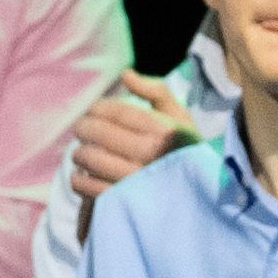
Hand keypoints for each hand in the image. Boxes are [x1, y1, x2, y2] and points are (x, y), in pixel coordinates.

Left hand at [60, 68, 193, 204]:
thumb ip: (156, 91)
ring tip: (81, 153)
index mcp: (165, 130)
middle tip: (80, 129)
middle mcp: (152, 154)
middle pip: (99, 132)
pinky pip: (88, 187)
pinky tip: (82, 174)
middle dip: (83, 127)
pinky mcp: (125, 203)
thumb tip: (126, 74)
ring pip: (90, 159)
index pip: (118, 110)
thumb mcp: (180, 117)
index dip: (98, 107)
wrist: (199, 196)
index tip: (92, 110)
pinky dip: (78, 179)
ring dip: (79, 153)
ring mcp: (137, 181)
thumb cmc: (185, 150)